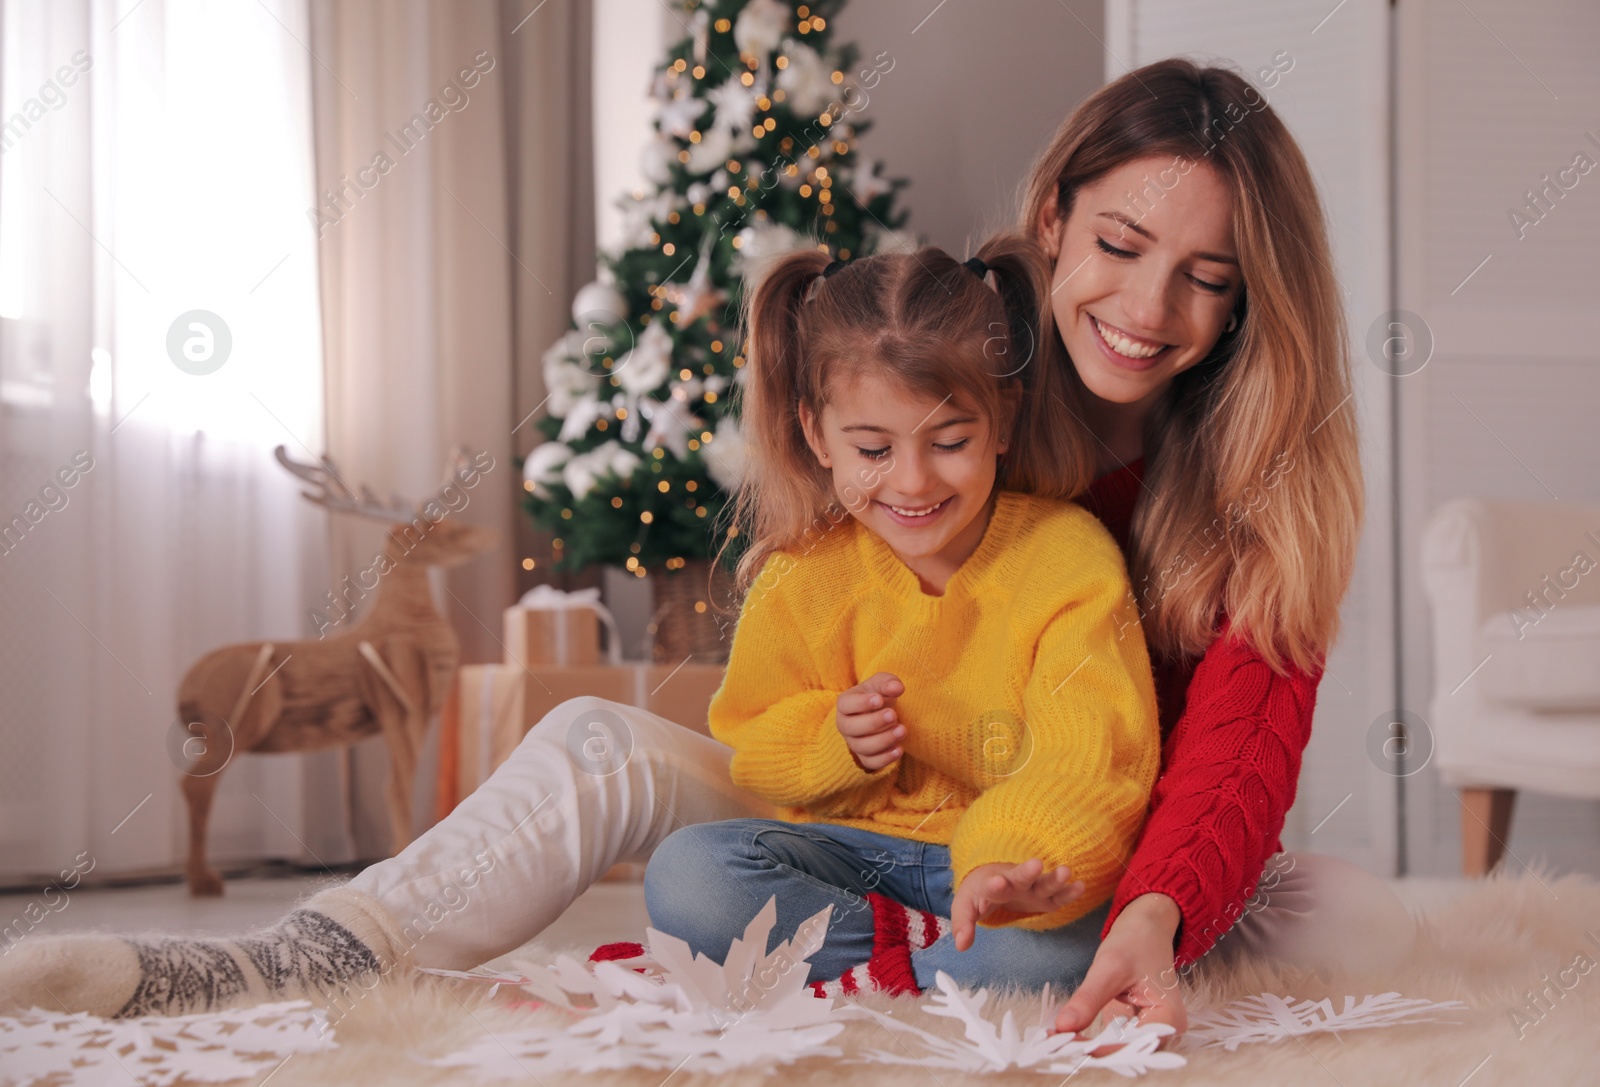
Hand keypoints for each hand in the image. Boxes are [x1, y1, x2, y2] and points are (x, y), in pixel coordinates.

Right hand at [836, 672, 904, 770]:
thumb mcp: (881, 684)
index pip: (845, 705)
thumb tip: (897, 687)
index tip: (879, 700)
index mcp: (845, 704)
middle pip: (851, 728)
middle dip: (873, 722)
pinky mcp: (865, 758)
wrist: (882, 713)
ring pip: (862, 747)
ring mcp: (854, 743)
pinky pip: (871, 763)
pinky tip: (899, 749)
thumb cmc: (878, 695)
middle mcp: (845, 725)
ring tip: (902, 730)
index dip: (861, 703)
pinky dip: (885, 759)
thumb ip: (888, 682)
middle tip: (893, 715)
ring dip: (883, 740)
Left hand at [950, 859, 1083, 950]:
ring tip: (1066, 871)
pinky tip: (1080, 886)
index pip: (991, 886)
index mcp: (991, 885)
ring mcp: (1032, 889)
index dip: (994, 885)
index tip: (997, 882)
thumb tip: (961, 946)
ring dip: (1054, 878)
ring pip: (1044, 883)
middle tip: (1035, 864)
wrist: (994, 877)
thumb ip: (963, 925)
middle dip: (1027, 872)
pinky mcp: (1045, 897)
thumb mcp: (965, 907)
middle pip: (1021, 877)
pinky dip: (1069, 892)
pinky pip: (1059, 895)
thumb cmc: (980, 894)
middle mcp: (1014, 883)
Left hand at [1052, 893, 1186, 1048]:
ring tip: (1057, 1036)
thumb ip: (1088, 998)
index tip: (1064, 1041)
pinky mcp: (1134, 1025)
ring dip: (1087, 1045)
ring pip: (1116, 1048)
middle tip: (1055, 1039)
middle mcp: (1163, 1030)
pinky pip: (1112, 1039)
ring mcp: (1149, 1029)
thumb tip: (1062, 1027)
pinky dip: (1090, 1037)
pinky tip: (1066, 1032)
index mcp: (1168, 1018)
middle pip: (1125, 1052)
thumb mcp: (1110, 966)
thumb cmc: (1135, 942)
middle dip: (1090, 1049)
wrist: (1146, 926)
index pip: (1133, 1047)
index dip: (1099, 1049)